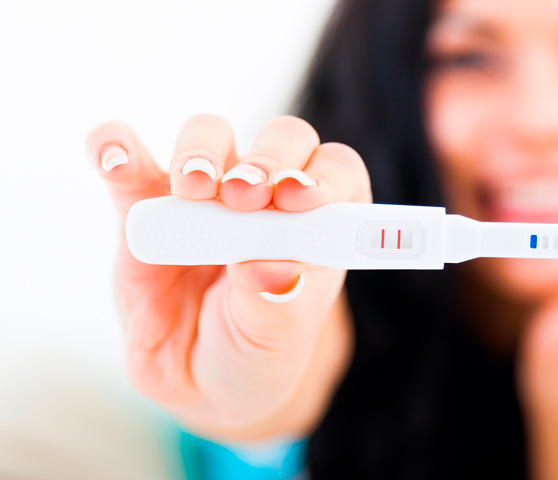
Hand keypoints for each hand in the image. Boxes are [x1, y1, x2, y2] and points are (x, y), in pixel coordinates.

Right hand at [85, 115, 370, 440]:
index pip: (336, 170)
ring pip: (209, 136)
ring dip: (202, 151)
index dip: (324, 175)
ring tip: (193, 189)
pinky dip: (116, 147)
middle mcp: (266, 195)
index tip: (300, 198)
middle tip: (245, 195)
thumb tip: (272, 269)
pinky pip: (127, 161)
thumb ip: (275, 304)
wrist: (197, 379)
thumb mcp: (274, 341)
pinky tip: (113, 162)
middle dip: (266, 159)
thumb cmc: (255, 351)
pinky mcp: (143, 204)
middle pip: (279, 139)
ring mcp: (205, 194)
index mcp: (316, 221)